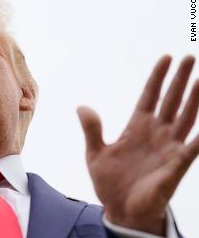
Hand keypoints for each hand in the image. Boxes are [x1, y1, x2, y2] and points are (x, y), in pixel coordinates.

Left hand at [77, 55, 197, 235]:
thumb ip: (92, 130)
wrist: (120, 210)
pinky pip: (194, 147)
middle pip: (170, 101)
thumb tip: (81, 106)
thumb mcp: (95, 153)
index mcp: (136, 127)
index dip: (157, 78)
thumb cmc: (109, 182)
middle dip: (179, 80)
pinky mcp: (176, 165)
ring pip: (185, 118)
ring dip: (194, 99)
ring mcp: (168, 148)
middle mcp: (155, 134)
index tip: (165, 58)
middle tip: (189, 57)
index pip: (150, 96)